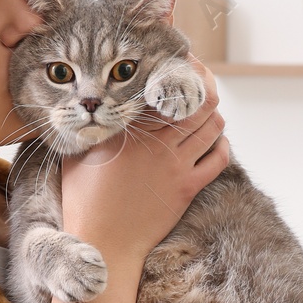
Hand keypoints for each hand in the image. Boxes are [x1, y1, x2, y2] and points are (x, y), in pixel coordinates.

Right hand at [59, 53, 229, 269]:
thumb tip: (93, 104)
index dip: (177, 68)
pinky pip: (218, 158)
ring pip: (212, 126)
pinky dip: (222, 144)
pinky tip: (216, 141)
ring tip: (207, 108)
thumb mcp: (80, 153)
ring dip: (214, 113)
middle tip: (202, 78)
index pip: (162, 88)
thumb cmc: (84, 200)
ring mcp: (176, 165)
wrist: (104, 242)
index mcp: (129, 129)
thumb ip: (93, 127)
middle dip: (204, 84)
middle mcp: (156, 143)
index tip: (181, 60)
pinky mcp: (188, 187)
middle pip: (196, 101)